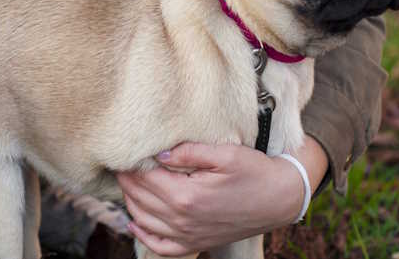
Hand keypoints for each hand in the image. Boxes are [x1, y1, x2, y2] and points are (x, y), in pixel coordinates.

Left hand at [117, 138, 327, 255]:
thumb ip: (188, 152)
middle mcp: (183, 220)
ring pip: (145, 221)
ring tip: (126, 183)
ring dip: (130, 202)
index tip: (121, 153)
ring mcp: (189, 235)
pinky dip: (144, 235)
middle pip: (141, 199)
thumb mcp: (224, 154)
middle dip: (126, 181)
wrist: (280, 198)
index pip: (145, 179)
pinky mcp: (197, 243)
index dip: (130, 165)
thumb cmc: (254, 171)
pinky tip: (135, 221)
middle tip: (119, 163)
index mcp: (187, 196)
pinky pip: (162, 246)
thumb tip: (157, 154)